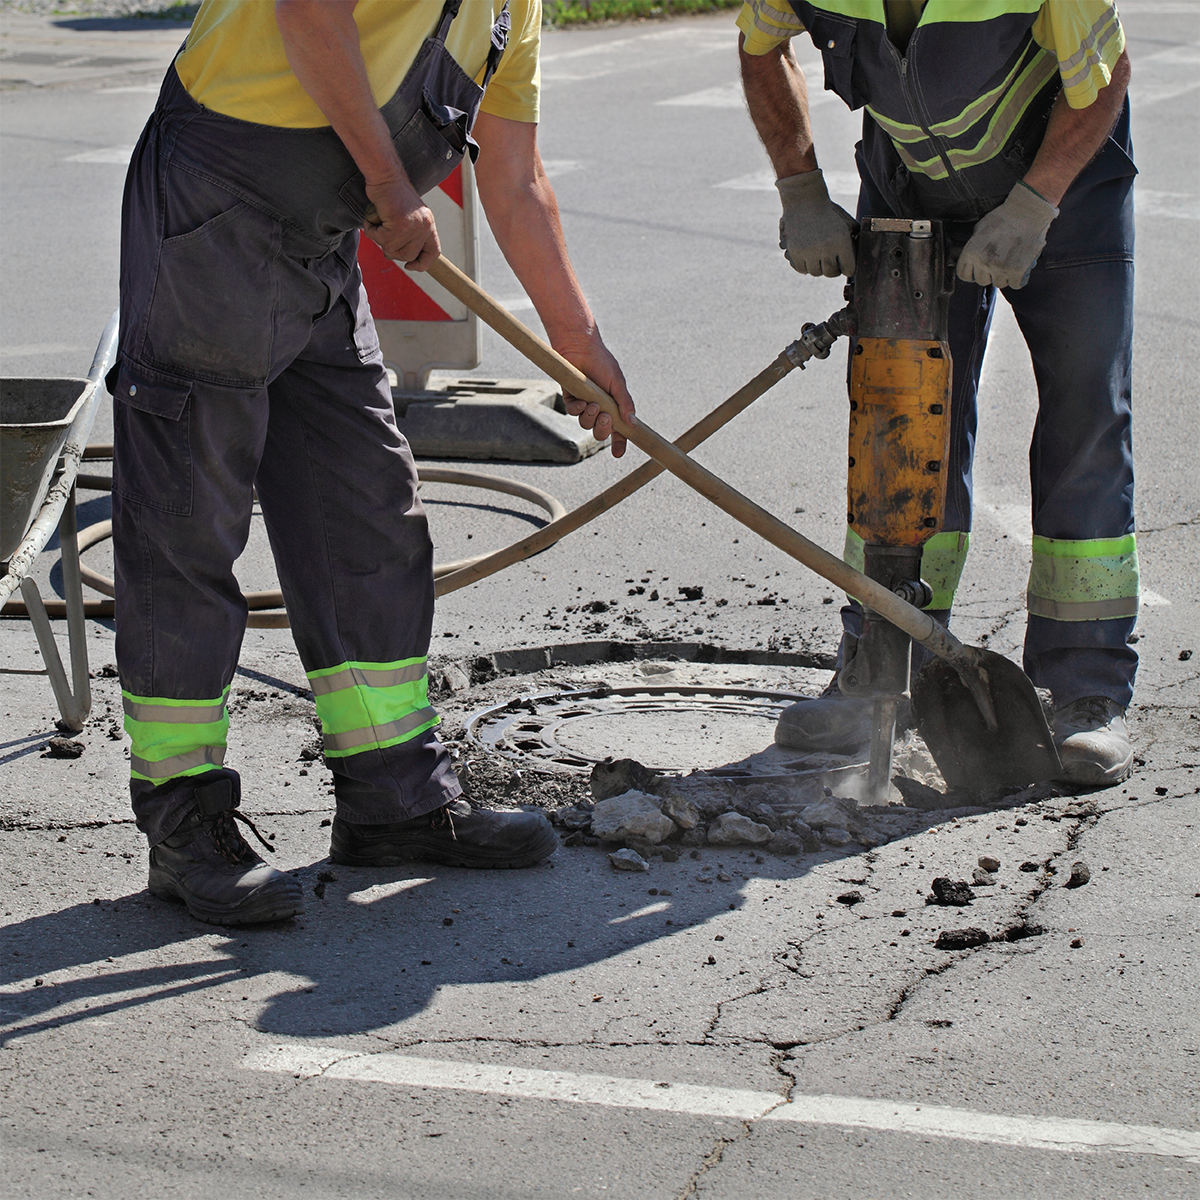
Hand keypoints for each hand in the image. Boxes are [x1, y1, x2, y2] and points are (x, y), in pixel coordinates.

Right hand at [362, 173, 440, 269]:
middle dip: (392, 250)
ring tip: (376, 222)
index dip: (422, 264)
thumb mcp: (408, 216)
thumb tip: (401, 258)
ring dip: (379, 238)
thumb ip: (409, 236)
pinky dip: (371, 231)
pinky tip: (371, 219)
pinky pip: (381, 238)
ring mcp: (413, 225)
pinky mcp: (399, 223)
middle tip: (382, 236)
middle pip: (408, 255)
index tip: (409, 266)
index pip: (433, 253)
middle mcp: (424, 226)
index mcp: (429, 225)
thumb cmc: (392, 195)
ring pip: (392, 248)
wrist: (385, 175)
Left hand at [555, 332, 634, 457]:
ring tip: (593, 404)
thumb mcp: (618, 384)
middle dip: (603, 429)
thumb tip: (632, 423)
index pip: (618, 430)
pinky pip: (572, 412)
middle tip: (605, 418)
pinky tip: (581, 401)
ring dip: (590, 418)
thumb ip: (625, 403)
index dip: (619, 443)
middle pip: (600, 431)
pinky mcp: (570, 398)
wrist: (581, 347)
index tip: (617, 454)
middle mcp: (599, 407)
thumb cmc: (602, 362)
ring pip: (585, 423)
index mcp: (614, 406)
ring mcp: (584, 404)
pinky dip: (577, 409)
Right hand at [776, 169, 857, 277]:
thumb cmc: (829, 213)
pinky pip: (802, 270)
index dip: (847, 267)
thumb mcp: (847, 223)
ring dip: (818, 266)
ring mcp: (809, 251)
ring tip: (818, 255)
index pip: (849, 269)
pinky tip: (807, 255)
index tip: (843, 263)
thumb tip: (862, 256)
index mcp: (842, 241)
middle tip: (830, 258)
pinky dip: (805, 265)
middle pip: (831, 273)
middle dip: (832, 267)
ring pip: (816, 272)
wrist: (805, 200)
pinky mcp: (795, 252)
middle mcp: (826, 248)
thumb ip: (856, 239)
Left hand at [956, 181, 1058, 289]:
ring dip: (1004, 275)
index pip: (964, 274)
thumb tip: (970, 257)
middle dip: (989, 273)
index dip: (972, 272)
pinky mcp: (1017, 271)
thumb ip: (973, 245)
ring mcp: (1000, 268)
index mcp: (971, 252)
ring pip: (998, 283)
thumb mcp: (980, 228)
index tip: (979, 269)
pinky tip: (1021, 268)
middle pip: (981, 280)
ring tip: (1011, 261)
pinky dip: (1019, 278)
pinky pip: (1015, 284)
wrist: (1028, 211)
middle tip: (998, 262)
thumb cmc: (1004, 216)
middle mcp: (983, 262)